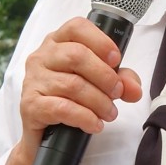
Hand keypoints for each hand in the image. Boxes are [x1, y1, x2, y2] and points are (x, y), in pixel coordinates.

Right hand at [3, 17, 142, 164]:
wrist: (44, 136)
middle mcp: (42, 57)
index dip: (100, 41)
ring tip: (109, 113)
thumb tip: (134, 89)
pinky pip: (62, 108)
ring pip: (73, 84)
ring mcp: (33, 80)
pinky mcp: (30, 105)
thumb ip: (120, 80)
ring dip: (99, 101)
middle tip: (117, 93)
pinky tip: (94, 124)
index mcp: (57, 43)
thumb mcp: (99, 85)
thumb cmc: (70, 101)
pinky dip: (84, 117)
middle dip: (105, 76)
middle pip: (77, 55)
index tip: (116, 60)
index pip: (77, 28)